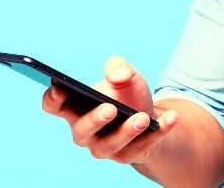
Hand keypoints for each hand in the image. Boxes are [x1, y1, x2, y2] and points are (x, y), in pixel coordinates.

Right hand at [41, 55, 181, 164]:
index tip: (59, 89)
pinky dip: (158, 132)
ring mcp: (105, 147)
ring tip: (142, 117)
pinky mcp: (129, 155)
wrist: (150, 115)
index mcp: (76, 109)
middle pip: (81, 131)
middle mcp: (85, 132)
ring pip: (110, 145)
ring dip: (127, 131)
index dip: (52, 100)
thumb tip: (119, 75)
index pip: (54, 107)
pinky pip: (142, 147)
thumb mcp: (125, 75)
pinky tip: (171, 119)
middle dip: (95, 120)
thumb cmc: (127, 94)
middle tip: (110, 108)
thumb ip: (118, 67)